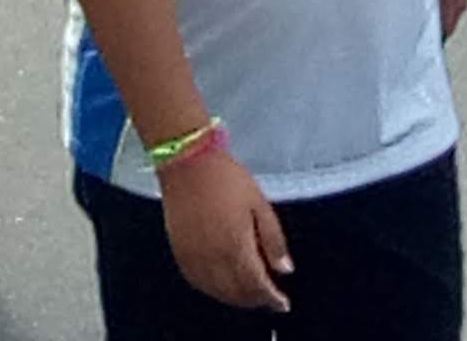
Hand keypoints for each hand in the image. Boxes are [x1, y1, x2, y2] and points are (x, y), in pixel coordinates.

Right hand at [161, 149, 292, 315]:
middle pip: (239, 294)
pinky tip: (223, 284)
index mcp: (237, 248)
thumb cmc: (226, 178)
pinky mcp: (181, 255)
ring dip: (237, 298)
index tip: (283, 303)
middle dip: (256, 299)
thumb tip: (285, 269)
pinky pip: (200, 284)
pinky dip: (215, 290)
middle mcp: (214, 261)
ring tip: (249, 292)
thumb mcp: (259, 203)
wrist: (188, 163)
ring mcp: (195, 260)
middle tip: (268, 296)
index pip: (258, 286)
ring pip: (219, 293)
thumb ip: (273, 239)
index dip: (272, 298)